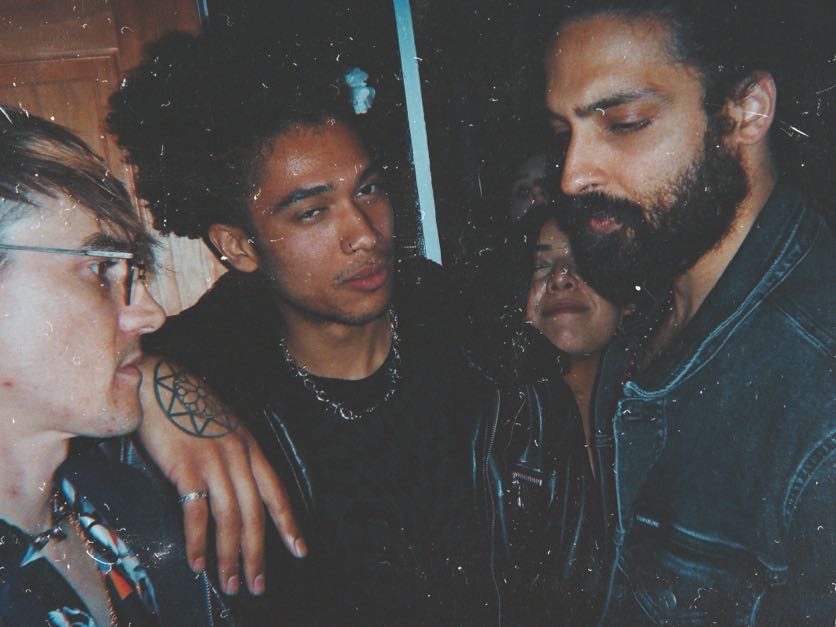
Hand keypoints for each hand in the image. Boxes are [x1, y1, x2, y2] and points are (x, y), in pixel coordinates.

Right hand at [135, 355, 306, 595]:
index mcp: (250, 448)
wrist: (158, 384)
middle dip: (258, 553)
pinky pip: (196, 511)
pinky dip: (198, 541)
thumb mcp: (224, 430)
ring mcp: (214, 460)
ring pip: (230, 518)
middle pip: (255, 513)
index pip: (276, 492)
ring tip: (230, 583)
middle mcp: (238, 455)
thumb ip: (234, 459)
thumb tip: (236, 496)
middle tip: (256, 585)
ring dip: (230, 556)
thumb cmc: (188, 409)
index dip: (288, 524)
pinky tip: (197, 561)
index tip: (300, 550)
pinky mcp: (186, 466)